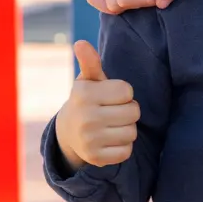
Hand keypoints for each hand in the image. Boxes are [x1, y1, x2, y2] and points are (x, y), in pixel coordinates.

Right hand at [54, 40, 140, 169]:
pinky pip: (127, 151)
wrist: (68, 132)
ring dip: (126, 128)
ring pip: (132, 132)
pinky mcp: (96, 158)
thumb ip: (90, 61)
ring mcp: (89, 140)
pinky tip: (110, 139)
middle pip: (133, 112)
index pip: (127, 92)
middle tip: (113, 110)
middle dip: (128, 110)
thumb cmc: (87, 100)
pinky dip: (123, 146)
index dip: (123, 93)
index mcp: (84, 94)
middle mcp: (85, 117)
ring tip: (111, 124)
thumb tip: (81, 43)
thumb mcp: (88, 80)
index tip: (111, 95)